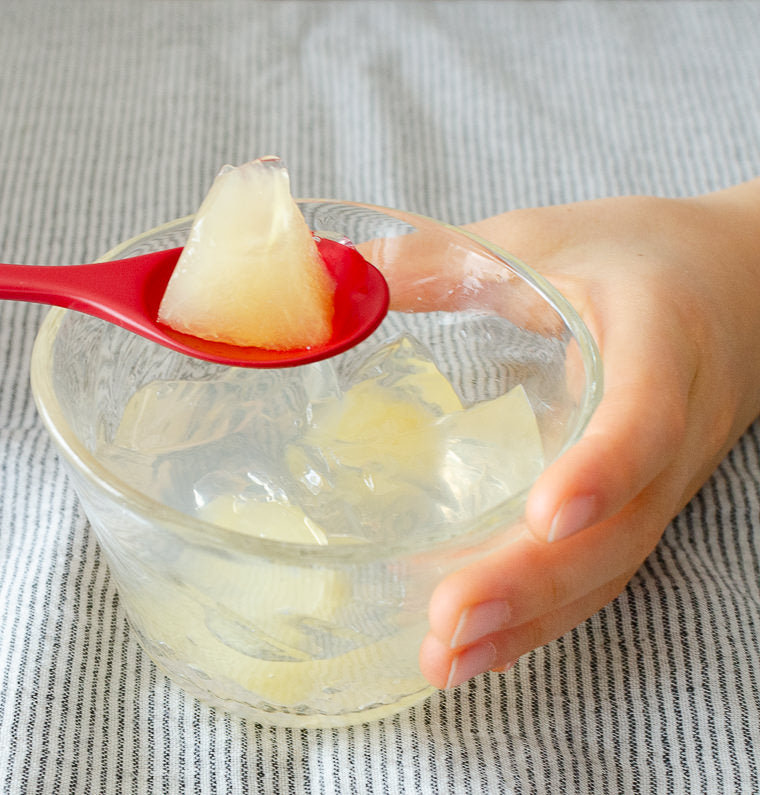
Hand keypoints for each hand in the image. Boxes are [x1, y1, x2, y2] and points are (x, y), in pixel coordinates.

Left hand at [418, 181, 759, 687]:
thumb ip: (442, 257)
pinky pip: (600, 572)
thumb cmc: (641, 253)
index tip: (544, 514)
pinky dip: (541, 617)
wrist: (749, 286)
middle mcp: (676, 428)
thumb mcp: (544, 237)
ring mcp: (664, 481)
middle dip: (533, 583)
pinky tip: (474, 650)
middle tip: (448, 624)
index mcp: (661, 342)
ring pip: (610, 567)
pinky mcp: (641, 508)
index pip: (646, 415)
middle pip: (620, 527)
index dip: (603, 468)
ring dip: (530, 623)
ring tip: (446, 664)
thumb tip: (331, 273)